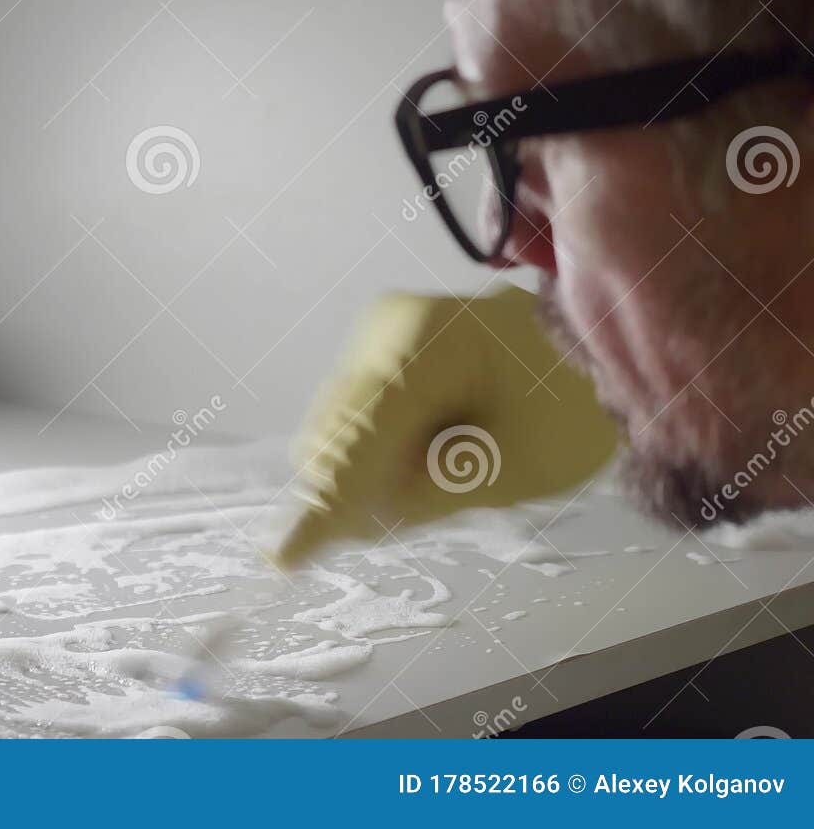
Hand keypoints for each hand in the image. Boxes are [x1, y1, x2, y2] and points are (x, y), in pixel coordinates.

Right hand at [275, 286, 617, 568]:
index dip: (326, 507)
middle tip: (443, 493)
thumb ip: (429, 494)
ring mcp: (377, 334)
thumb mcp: (521, 466)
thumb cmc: (577, 400)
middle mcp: (384, 329)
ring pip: (340, 433)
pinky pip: (357, 419)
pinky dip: (389, 448)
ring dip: (379, 468)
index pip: (357, 444)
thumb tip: (348, 517)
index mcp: (423, 346)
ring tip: (457, 457)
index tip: (282, 558)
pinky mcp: (379, 347)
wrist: (604, 335)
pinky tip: (442, 439)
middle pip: (334, 439)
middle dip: (364, 487)